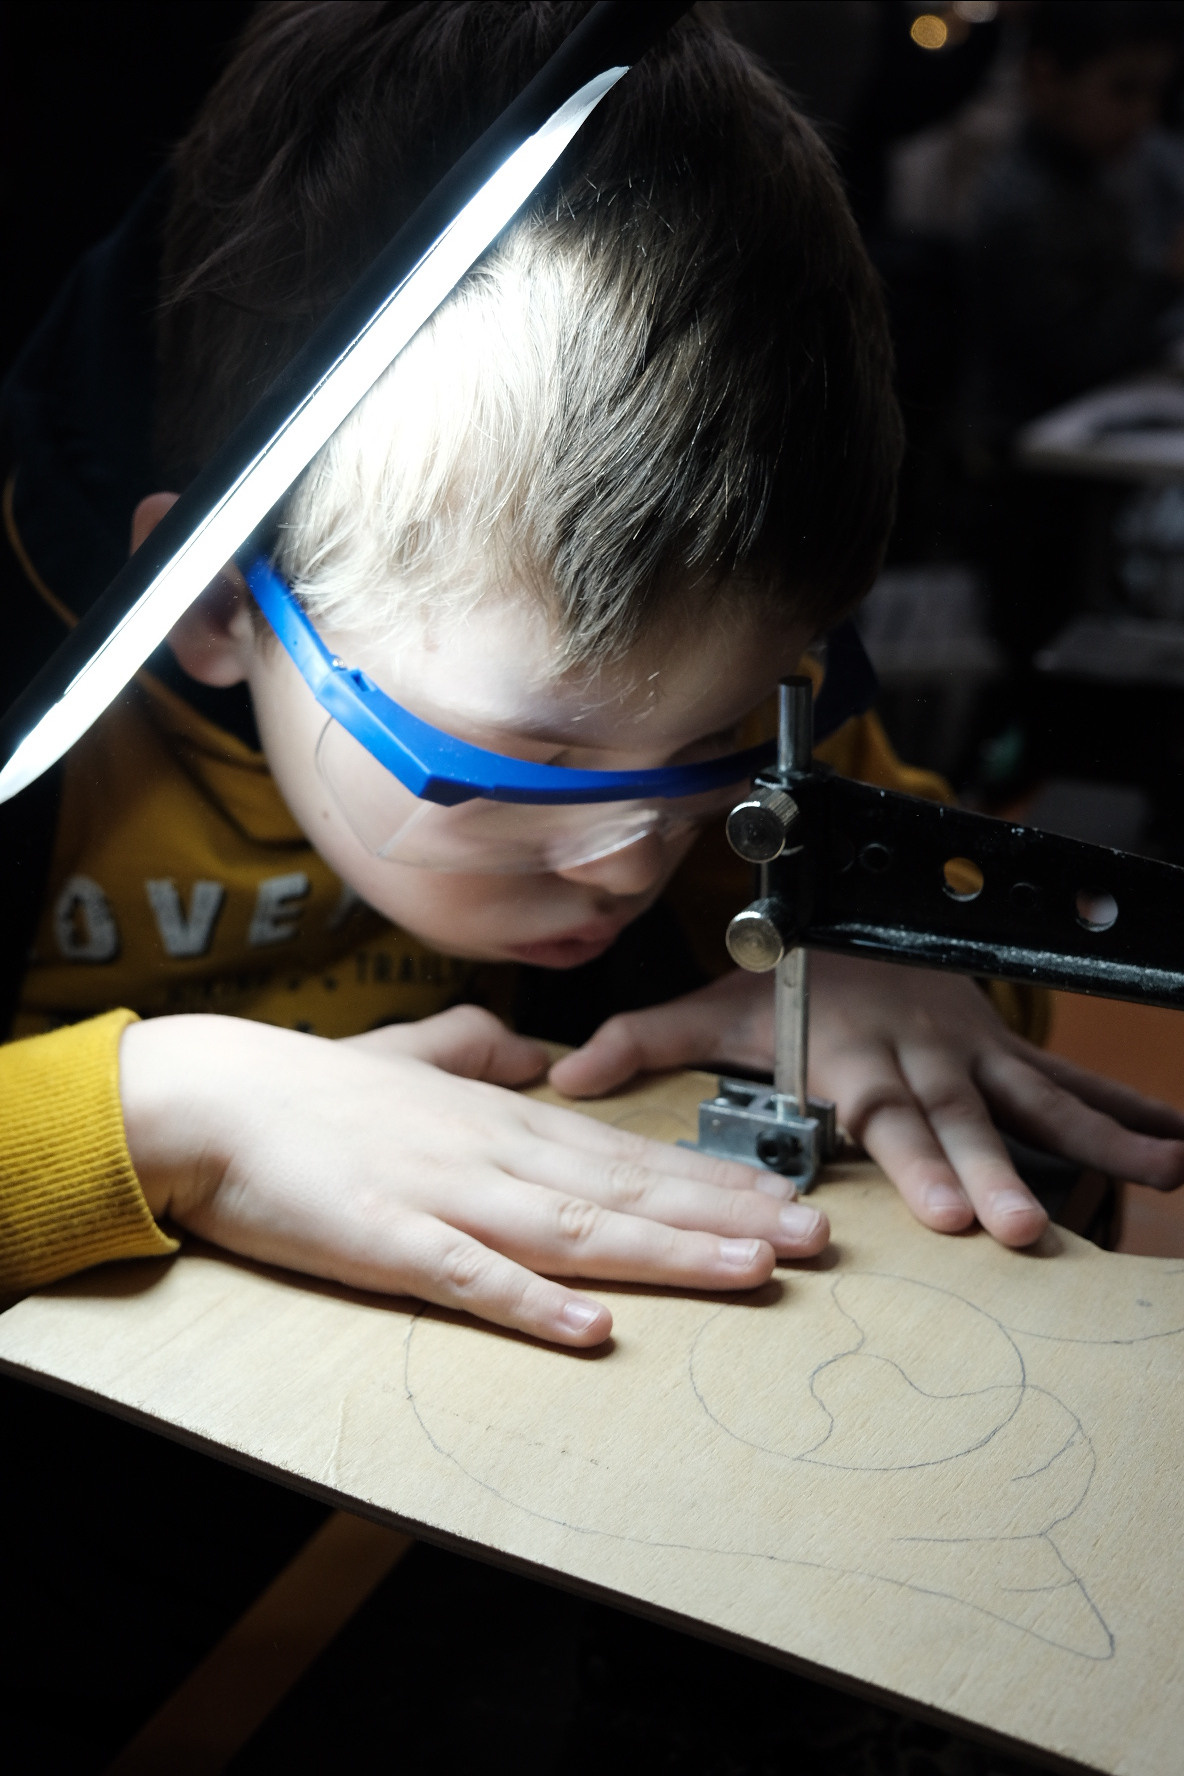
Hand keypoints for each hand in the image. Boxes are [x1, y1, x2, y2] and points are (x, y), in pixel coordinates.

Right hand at [119, 1007, 827, 1347]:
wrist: (215, 1100)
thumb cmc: (314, 1086)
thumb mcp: (413, 1051)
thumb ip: (480, 1050)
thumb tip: (536, 1056)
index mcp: (504, 1117)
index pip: (628, 1151)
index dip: (710, 1177)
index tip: (783, 1195)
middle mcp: (495, 1152)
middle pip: (627, 1188)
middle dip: (725, 1213)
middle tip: (812, 1237)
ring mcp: (446, 1196)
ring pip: (575, 1228)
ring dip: (667, 1251)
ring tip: (749, 1269)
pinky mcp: (389, 1242)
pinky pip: (471, 1278)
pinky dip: (534, 1304)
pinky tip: (594, 1329)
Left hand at [549, 957, 1183, 1246]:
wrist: (851, 908)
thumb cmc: (784, 970)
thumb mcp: (712, 1001)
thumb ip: (644, 1039)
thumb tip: (564, 1079)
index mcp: (855, 1056)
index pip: (888, 1119)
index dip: (919, 1163)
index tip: (949, 1213)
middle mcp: (921, 1058)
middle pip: (963, 1121)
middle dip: (996, 1174)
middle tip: (1025, 1230)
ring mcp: (970, 1052)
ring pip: (1034, 1097)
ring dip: (1095, 1137)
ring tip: (1159, 1169)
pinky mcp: (1000, 1048)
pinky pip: (1067, 1078)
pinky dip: (1121, 1107)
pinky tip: (1171, 1139)